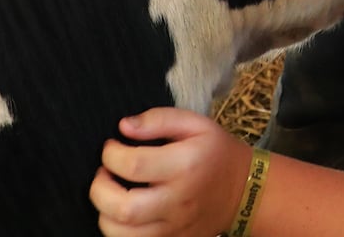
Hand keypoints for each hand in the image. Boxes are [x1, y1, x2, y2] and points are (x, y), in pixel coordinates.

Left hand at [89, 107, 251, 236]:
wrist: (243, 191)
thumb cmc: (215, 152)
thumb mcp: (196, 124)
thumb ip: (159, 119)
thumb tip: (124, 126)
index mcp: (185, 165)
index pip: (133, 164)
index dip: (111, 154)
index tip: (112, 146)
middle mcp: (178, 200)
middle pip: (124, 208)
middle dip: (99, 189)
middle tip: (103, 173)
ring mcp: (175, 228)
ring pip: (123, 234)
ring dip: (105, 213)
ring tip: (110, 194)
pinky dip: (119, 231)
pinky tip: (122, 212)